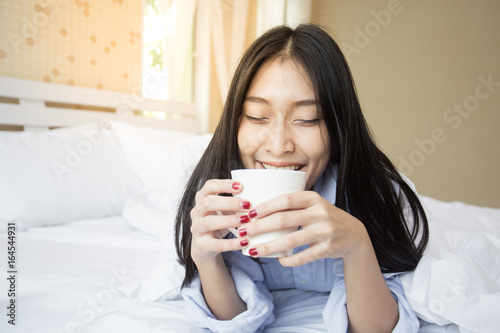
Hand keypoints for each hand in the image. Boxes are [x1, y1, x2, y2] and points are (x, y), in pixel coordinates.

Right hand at [189, 179, 250, 263]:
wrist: (205, 246)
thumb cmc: (219, 222)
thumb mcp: (223, 209)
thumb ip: (234, 202)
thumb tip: (257, 195)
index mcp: (202, 199)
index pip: (209, 187)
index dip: (223, 185)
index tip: (241, 186)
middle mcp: (196, 212)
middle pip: (208, 202)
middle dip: (229, 203)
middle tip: (248, 205)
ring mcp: (197, 228)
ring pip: (209, 222)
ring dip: (229, 220)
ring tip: (246, 221)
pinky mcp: (201, 244)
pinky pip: (216, 244)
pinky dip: (231, 243)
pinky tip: (244, 241)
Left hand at [240, 191, 371, 265]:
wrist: (354, 235)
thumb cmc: (324, 218)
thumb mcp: (313, 205)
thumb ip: (292, 204)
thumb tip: (257, 208)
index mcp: (313, 198)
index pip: (286, 199)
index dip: (266, 206)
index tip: (249, 213)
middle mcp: (320, 213)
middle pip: (284, 219)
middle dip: (260, 226)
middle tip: (243, 232)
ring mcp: (325, 231)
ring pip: (291, 240)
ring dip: (269, 247)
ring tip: (253, 250)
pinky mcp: (328, 248)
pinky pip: (304, 257)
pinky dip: (289, 260)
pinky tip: (278, 260)